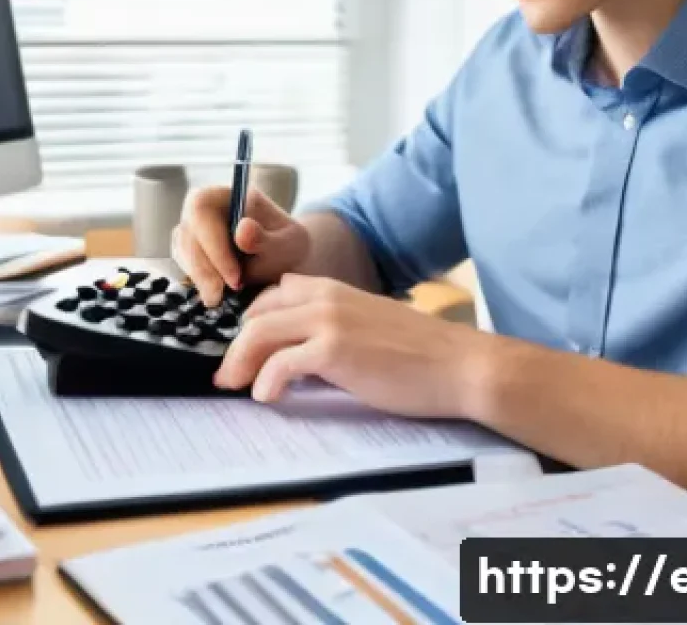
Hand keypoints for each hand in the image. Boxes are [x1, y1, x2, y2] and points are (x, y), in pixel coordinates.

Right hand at [171, 186, 310, 305]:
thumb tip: (242, 228)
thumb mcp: (287, 243)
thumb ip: (265, 238)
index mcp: (228, 195)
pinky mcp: (190, 252)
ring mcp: (194, 229)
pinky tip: (215, 296)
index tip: (234, 276)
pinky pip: (184, 265)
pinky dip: (197, 283)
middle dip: (202, 268)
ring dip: (198, 278)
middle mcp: (205, 209)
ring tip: (219, 299)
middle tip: (220, 296)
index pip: (203, 209)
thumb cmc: (288, 248)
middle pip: (187, 232)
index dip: (213, 243)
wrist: (287, 263)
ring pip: (182, 251)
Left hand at [214, 273, 489, 417]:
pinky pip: (281, 363)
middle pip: (259, 312)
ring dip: (240, 361)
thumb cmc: (420, 354)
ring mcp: (328, 321)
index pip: (275, 293)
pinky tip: (266, 397)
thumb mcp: (368, 326)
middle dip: (237, 343)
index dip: (253, 320)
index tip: (243, 347)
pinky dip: (266, 381)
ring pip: (260, 332)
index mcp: (334, 289)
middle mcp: (326, 297)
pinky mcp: (334, 350)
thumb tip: (300, 357)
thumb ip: (333, 329)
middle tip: (227, 373)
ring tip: (234, 386)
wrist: (458, 365)